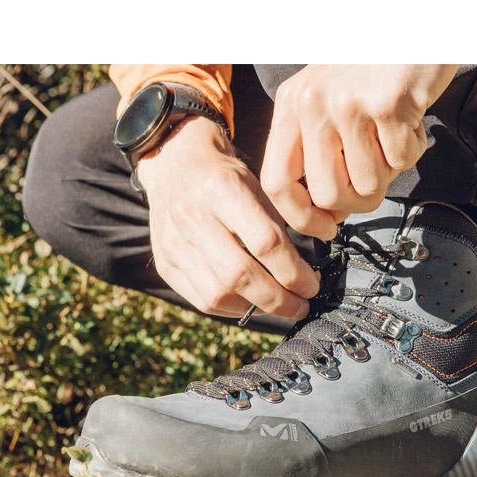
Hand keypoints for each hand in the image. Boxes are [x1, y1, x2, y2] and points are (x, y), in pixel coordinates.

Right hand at [138, 117, 319, 320]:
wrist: (176, 167)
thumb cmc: (228, 179)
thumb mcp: (259, 186)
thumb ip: (280, 228)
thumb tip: (306, 276)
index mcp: (221, 189)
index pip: (265, 242)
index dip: (294, 272)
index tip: (312, 285)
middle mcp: (191, 217)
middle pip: (239, 275)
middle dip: (278, 300)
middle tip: (302, 306)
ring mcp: (173, 243)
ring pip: (219, 294)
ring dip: (257, 308)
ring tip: (280, 306)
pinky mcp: (164, 264)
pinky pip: (202, 300)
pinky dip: (233, 309)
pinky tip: (253, 304)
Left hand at [260, 64, 458, 239]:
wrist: (419, 18)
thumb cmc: (376, 66)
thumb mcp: (328, 98)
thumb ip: (318, 149)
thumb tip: (328, 213)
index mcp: (291, 105)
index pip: (276, 182)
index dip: (301, 218)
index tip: (326, 228)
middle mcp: (311, 103)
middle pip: (328, 194)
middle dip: (359, 201)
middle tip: (376, 178)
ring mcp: (347, 103)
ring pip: (369, 183)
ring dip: (390, 169)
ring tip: (393, 134)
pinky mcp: (386, 103)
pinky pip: (401, 160)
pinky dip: (413, 148)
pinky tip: (410, 119)